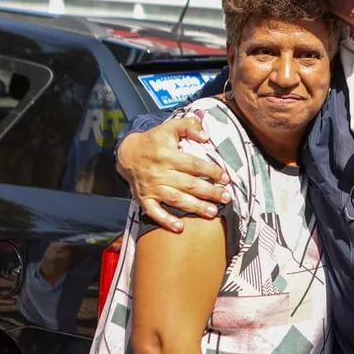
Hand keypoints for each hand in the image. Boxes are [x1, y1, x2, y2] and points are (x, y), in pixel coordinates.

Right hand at [116, 117, 230, 231]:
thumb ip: (189, 126)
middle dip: (209, 192)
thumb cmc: (154, 141)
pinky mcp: (144, 199)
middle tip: (226, 198)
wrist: (126, 153)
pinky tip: (179, 227)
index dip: (211, 172)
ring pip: (176, 199)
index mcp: (168, 155)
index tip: (225, 178)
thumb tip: (205, 135)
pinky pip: (154, 212)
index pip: (194, 165)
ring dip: (195, 207)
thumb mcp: (170, 127)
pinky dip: (165, 220)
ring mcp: (152, 188)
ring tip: (213, 212)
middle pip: (189, 184)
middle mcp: (160, 173)